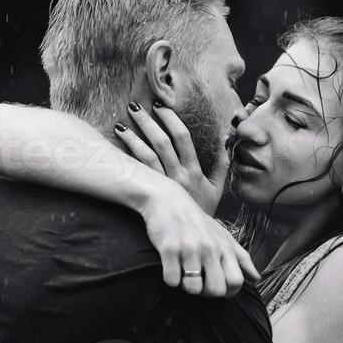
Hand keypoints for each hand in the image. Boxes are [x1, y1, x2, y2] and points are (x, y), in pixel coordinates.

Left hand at [116, 100, 226, 214]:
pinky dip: (127, 160)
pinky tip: (116, 150)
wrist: (193, 237)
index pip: (182, 138)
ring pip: (145, 157)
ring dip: (131, 139)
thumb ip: (222, 162)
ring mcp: (163, 186)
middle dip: (147, 123)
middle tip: (134, 106)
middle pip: (161, 143)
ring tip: (119, 125)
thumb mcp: (217, 187)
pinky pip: (137, 175)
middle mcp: (177, 176)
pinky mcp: (151, 196)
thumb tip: (226, 137)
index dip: (171, 119)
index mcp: (194, 171)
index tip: (160, 105)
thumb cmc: (204, 210)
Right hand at [137, 178, 259, 297]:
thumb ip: (240, 257)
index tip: (215, 285)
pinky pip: (171, 280)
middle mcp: (210, 248)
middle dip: (206, 293)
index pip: (236, 282)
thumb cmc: (196, 220)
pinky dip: (169, 278)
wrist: (167, 199)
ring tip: (182, 273)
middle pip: (216, 290)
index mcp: (224, 247)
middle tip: (197, 281)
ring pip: (193, 288)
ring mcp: (190, 249)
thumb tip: (256, 278)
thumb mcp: (222, 235)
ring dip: (186, 286)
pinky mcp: (169, 249)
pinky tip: (169, 266)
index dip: (227, 292)